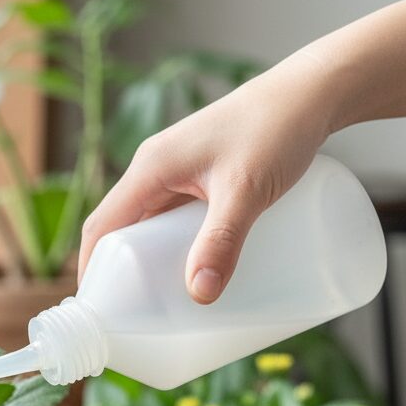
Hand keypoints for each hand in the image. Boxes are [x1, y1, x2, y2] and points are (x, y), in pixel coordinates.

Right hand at [77, 60, 332, 304]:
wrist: (314, 91)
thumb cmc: (278, 127)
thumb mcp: (246, 190)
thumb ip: (222, 242)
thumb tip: (199, 295)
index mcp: (150, 168)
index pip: (101, 226)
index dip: (92, 269)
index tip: (98, 309)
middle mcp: (154, 169)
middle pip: (118, 229)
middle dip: (118, 272)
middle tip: (131, 313)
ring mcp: (176, 171)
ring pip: (146, 224)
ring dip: (146, 260)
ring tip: (158, 299)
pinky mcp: (198, 175)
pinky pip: (170, 218)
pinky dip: (170, 245)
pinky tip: (190, 266)